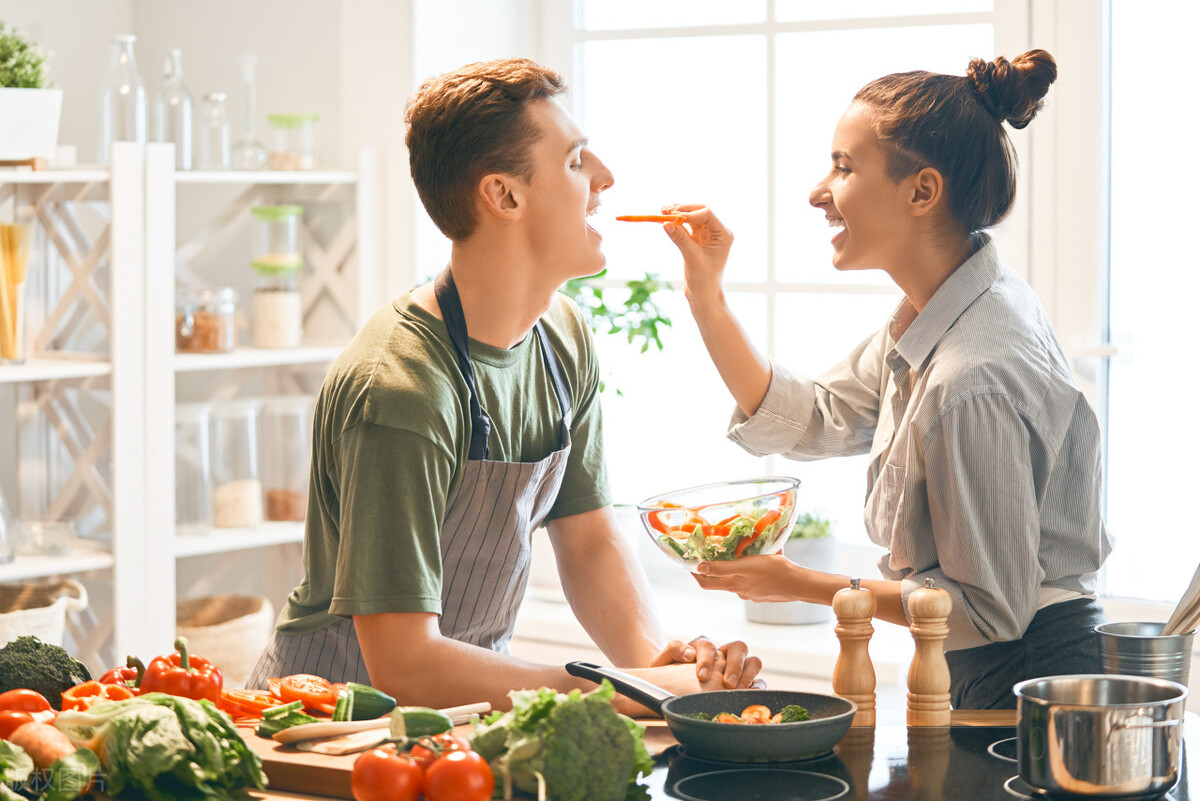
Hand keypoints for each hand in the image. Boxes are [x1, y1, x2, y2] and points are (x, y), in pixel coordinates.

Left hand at [651, 636, 764, 688]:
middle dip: (734, 665)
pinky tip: (749, 697)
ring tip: (737, 691)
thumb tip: (690, 653)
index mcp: (702, 648)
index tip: (701, 676)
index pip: (709, 646)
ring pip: (753, 662)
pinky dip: (757, 689)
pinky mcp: (744, 685)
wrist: (668, 691)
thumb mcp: (662, 662)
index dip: (707, 659)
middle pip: (739, 647)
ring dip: (748, 675)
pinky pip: (758, 683)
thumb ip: (673, 650)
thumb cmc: (666, 676)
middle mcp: (722, 655)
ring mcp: (735, 670)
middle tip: (727, 683)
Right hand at [660, 204, 733, 304]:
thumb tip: (665, 223)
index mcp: (723, 234)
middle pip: (699, 212)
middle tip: (665, 210)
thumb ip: (680, 239)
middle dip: (683, 209)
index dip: (690, 213)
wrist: (703, 294)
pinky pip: (686, 226)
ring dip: (677, 213)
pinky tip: (665, 219)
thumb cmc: (703, 279)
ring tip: (662, 211)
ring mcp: (707, 235)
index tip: (673, 216)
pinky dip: (676, 222)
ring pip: (692, 217)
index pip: (707, 215)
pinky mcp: (697, 239)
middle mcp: (717, 231)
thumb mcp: (691, 258)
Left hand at [692, 554, 810, 603]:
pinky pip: (752, 579)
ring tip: (738, 552)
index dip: (695, 574)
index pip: (706, 583)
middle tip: (709, 554)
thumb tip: (700, 567)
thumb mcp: (746, 566)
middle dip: (713, 568)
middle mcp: (740, 591)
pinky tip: (760, 560)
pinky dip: (750, 570)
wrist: (800, 584)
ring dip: (734, 567)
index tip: (689, 563)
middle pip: (720, 580)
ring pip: (737, 578)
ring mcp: (753, 593)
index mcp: (734, 584)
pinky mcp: (764, 592)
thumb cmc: (775, 572)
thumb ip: (723, 568)